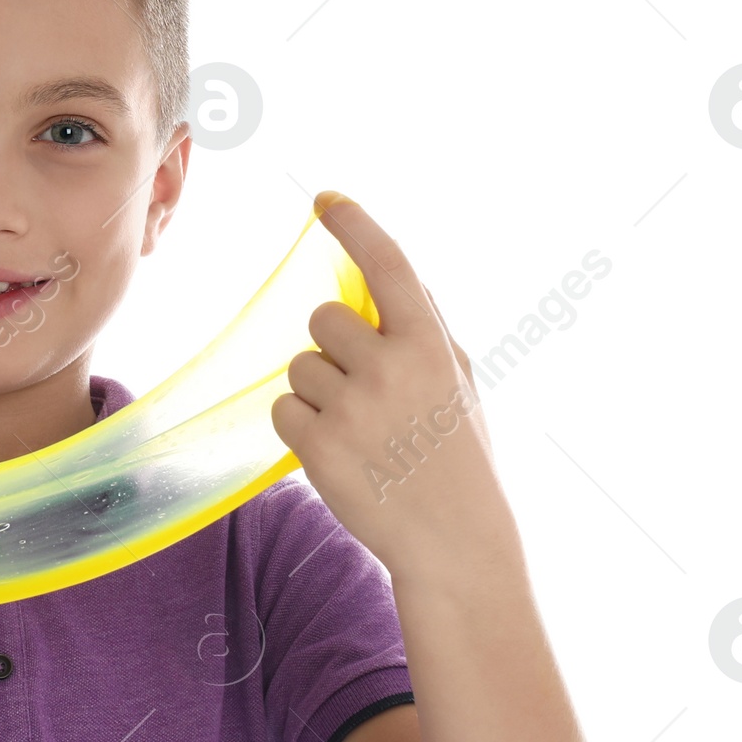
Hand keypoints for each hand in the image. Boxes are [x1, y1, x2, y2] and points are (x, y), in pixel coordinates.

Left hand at [270, 192, 512, 580]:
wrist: (454, 542)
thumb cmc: (456, 457)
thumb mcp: (458, 384)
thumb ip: (423, 331)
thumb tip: (384, 279)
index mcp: (431, 345)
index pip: (387, 266)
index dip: (356, 226)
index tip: (327, 199)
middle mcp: (391, 367)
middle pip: (323, 319)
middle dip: (334, 348)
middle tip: (366, 393)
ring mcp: (352, 407)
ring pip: (300, 367)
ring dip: (319, 393)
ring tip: (361, 433)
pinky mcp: (317, 446)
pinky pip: (283, 409)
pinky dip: (301, 428)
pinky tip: (340, 454)